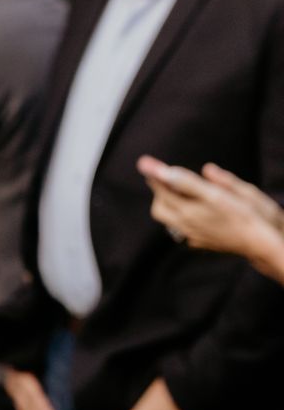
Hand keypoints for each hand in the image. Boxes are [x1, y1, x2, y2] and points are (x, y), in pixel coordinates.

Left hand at [141, 156, 283, 275]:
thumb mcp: (219, 194)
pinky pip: (183, 230)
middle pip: (160, 209)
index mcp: (188, 212)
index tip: (146, 164)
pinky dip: (182, 218)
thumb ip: (191, 183)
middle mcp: (186, 226)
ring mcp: (194, 237)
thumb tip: (167, 170)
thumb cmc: (246, 216)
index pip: (162, 190)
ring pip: (170, 221)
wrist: (263, 245)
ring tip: (180, 194)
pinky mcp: (202, 244)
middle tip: (167, 180)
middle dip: (160, 193)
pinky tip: (194, 211)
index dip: (155, 176)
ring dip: (170, 206)